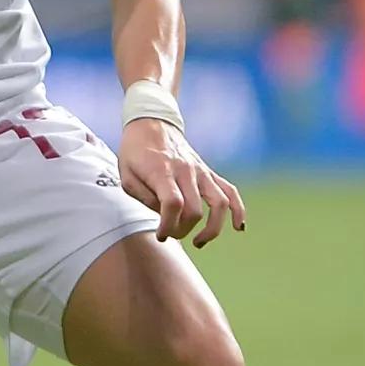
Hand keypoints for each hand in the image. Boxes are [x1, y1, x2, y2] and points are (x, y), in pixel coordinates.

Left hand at [117, 117, 245, 247]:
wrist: (151, 123)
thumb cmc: (134, 152)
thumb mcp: (125, 174)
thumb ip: (142, 197)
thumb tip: (163, 215)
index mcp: (162, 171)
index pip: (173, 204)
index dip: (168, 225)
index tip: (160, 235)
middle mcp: (185, 171)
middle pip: (195, 210)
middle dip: (183, 230)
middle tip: (170, 234)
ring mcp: (201, 171)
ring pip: (220, 203)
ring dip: (212, 228)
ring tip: (199, 242)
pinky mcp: (209, 172)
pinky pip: (230, 191)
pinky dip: (239, 210)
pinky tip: (238, 227)